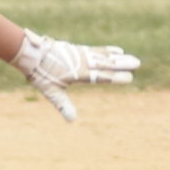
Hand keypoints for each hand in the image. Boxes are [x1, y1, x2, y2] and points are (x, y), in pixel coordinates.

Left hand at [11, 28, 142, 121]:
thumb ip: (63, 104)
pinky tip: (117, 50)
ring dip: (118, 57)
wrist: (32, 53)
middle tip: (137, 63)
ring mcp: (81, 54)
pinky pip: (96, 50)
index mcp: (78, 73)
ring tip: (131, 57)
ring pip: (103, 56)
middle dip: (122, 64)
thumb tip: (72, 120)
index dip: (116, 77)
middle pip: (106, 63)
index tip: (129, 78)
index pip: (101, 76)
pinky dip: (108, 50)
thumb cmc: (41, 74)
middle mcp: (82, 62)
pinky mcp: (78, 49)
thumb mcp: (51, 91)